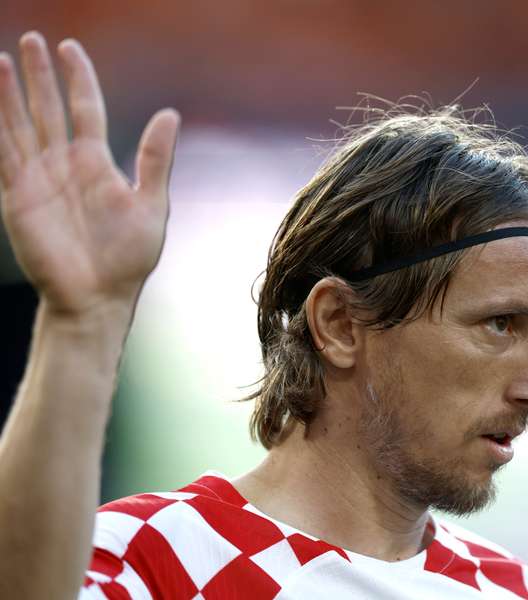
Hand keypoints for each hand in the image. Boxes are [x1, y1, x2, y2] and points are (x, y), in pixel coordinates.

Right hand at [0, 31, 178, 317]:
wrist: (99, 297)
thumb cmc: (128, 258)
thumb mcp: (151, 203)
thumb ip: (155, 158)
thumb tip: (170, 114)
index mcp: (96, 163)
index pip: (85, 108)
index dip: (78, 78)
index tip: (69, 48)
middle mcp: (64, 165)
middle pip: (48, 108)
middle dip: (39, 75)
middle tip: (31, 38)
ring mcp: (37, 178)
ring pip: (21, 123)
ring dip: (11, 92)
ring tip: (4, 56)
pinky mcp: (17, 196)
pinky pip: (3, 152)